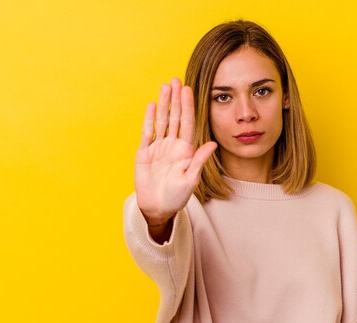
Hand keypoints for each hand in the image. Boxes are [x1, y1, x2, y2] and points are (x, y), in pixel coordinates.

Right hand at [134, 78, 216, 224]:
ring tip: (165, 86)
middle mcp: (173, 145)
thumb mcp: (191, 180)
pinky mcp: (144, 152)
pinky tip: (151, 105)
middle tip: (176, 79)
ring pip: (161, 121)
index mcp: (186, 150)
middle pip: (174, 117)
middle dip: (176, 99)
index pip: (187, 123)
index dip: (187, 106)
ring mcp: (158, 147)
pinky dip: (149, 119)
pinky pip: (147, 132)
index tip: (189, 90)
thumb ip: (199, 160)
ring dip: (163, 104)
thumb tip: (212, 143)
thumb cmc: (176, 197)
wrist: (158, 208)